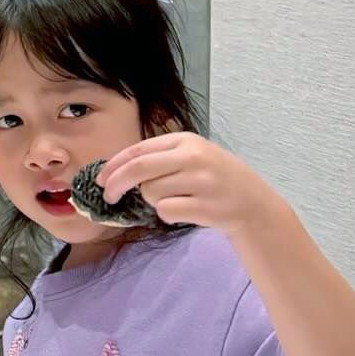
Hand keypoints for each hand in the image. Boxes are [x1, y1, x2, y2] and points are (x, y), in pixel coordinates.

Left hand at [99, 133, 281, 236]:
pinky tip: (187, 211)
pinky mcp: (205, 206)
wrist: (254, 204)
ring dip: (155, 201)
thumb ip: (159, 157)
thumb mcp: (192, 156)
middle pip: (137, 170)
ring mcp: (201, 182)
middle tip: (108, 196)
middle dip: (116, 184)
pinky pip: (166, 212)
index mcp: (186, 140)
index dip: (113, 166)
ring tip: (178, 199)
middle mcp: (194, 157)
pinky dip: (169, 215)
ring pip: (151, 194)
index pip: (137, 150)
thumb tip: (114, 170)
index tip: (100, 178)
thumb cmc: (215, 179)